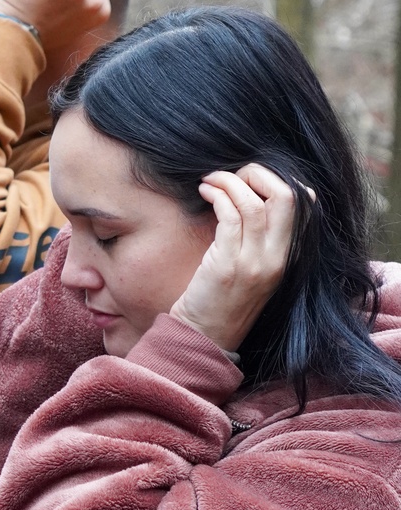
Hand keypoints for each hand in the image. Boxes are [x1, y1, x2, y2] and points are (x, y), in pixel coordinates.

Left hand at [170, 164, 305, 352]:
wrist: (204, 336)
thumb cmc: (223, 298)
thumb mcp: (256, 266)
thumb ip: (262, 237)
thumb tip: (252, 192)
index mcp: (288, 256)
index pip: (304, 203)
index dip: (279, 180)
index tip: (250, 179)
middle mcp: (277, 259)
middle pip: (286, 196)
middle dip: (257, 173)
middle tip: (232, 174)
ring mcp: (254, 263)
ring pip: (254, 202)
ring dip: (229, 181)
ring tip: (210, 180)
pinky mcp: (228, 265)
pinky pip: (229, 215)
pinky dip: (217, 195)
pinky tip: (205, 192)